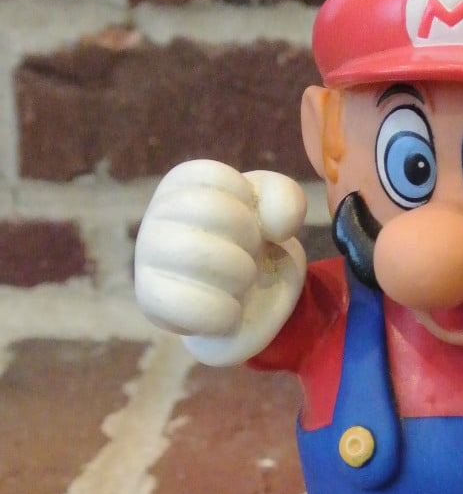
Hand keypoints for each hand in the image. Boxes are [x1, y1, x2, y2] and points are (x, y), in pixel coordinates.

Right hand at [134, 160, 306, 362]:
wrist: (244, 306)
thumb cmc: (253, 249)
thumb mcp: (276, 214)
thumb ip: (285, 200)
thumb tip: (277, 224)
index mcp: (183, 184)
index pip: (220, 179)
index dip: (252, 209)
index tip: (253, 227)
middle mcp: (156, 214)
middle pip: (213, 212)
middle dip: (249, 242)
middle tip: (248, 258)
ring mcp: (147, 256)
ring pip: (199, 255)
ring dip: (240, 276)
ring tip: (240, 283)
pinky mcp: (151, 299)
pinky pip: (190, 305)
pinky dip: (225, 314)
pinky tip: (228, 311)